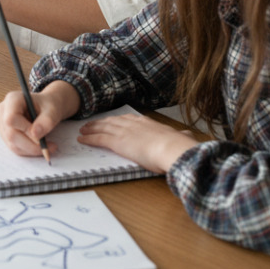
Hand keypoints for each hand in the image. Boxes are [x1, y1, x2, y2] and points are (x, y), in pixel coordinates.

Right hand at [0, 81, 78, 157]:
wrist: (46, 107)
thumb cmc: (48, 106)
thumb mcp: (52, 110)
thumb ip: (46, 121)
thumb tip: (35, 135)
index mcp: (12, 99)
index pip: (11, 119)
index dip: (25, 130)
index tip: (41, 136)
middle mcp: (3, 110)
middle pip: (11, 134)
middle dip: (31, 145)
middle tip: (48, 147)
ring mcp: (2, 123)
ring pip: (12, 143)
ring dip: (31, 149)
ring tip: (47, 146)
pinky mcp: (5, 133)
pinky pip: (14, 147)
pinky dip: (28, 150)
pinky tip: (39, 146)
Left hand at [77, 113, 198, 173]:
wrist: (172, 148)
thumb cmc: (178, 146)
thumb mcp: (181, 138)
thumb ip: (181, 137)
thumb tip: (187, 136)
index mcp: (147, 123)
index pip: (128, 120)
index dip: (118, 120)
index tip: (112, 121)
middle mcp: (133, 124)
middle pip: (112, 121)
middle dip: (100, 123)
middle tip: (90, 124)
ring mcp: (124, 132)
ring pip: (103, 128)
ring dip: (91, 129)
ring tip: (83, 130)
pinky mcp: (117, 142)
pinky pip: (99, 139)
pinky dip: (89, 138)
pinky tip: (82, 140)